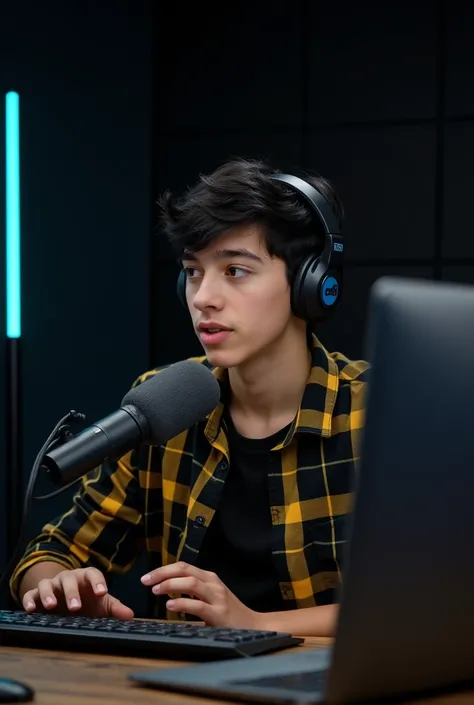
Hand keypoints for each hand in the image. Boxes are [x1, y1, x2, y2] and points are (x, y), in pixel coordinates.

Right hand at [22, 567, 133, 619]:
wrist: (64, 600)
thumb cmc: (87, 600)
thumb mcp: (101, 604)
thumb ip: (114, 608)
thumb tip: (130, 615)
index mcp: (85, 577)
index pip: (92, 574)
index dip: (97, 582)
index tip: (102, 592)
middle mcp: (68, 578)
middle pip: (69, 579)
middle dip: (72, 592)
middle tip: (76, 607)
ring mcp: (51, 585)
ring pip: (48, 584)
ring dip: (49, 594)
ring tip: (51, 606)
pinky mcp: (36, 595)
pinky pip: (31, 594)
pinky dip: (30, 600)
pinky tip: (30, 609)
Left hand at [141, 562, 261, 628]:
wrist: (255, 626)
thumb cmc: (229, 614)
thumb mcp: (211, 597)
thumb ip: (193, 592)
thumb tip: (166, 590)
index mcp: (209, 578)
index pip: (183, 566)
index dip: (163, 569)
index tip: (147, 577)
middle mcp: (213, 583)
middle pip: (184, 570)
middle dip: (162, 573)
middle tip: (145, 580)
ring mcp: (217, 598)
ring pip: (191, 583)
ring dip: (170, 584)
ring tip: (155, 590)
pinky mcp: (219, 614)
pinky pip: (198, 605)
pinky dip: (182, 603)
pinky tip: (170, 605)